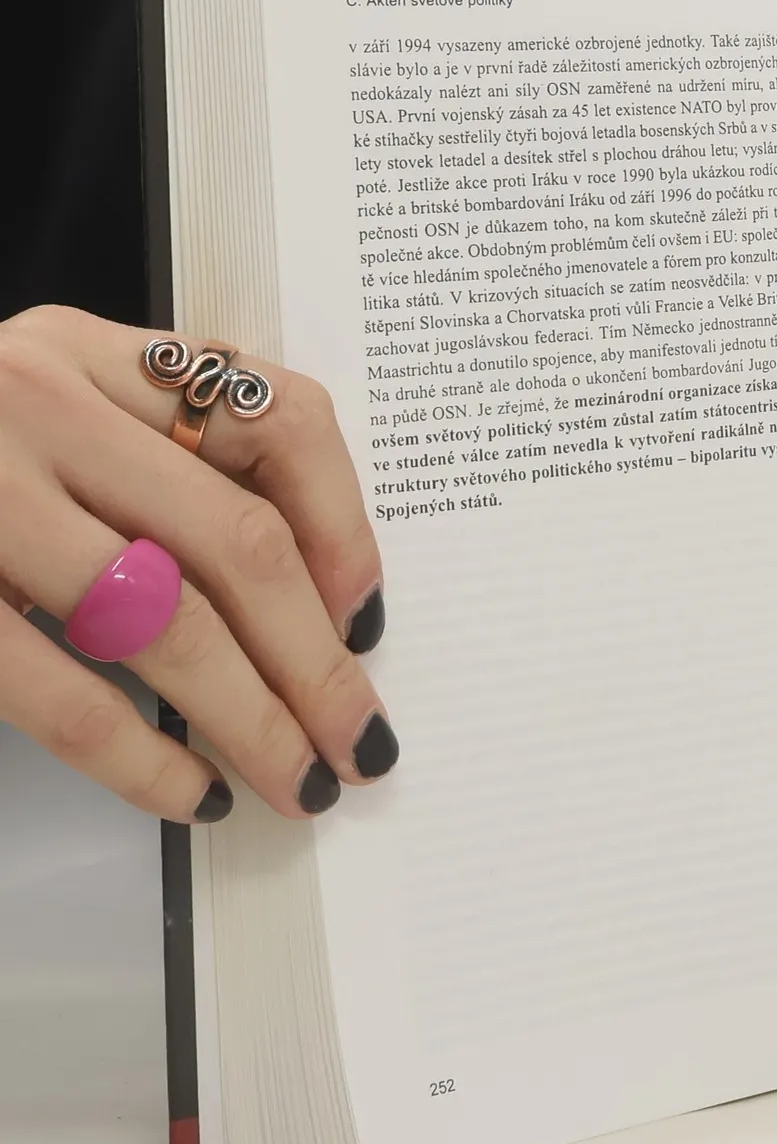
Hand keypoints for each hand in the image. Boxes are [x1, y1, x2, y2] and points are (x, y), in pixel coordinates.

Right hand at [0, 306, 392, 821]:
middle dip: (316, 661)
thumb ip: (158, 456)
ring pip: (167, 623)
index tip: (370, 614)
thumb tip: (318, 596)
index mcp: (90, 350)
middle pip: (240, 543)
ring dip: (252, 719)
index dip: (349, 525)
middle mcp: (39, 400)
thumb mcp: (46, 403)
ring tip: (300, 780)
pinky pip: (61, 689)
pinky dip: (141, 756)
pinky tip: (192, 793)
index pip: (282, 417)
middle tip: (359, 737)